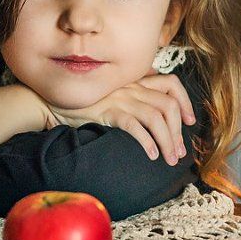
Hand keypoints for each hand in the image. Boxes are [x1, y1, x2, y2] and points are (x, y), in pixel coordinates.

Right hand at [39, 70, 196, 165]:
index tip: (189, 121)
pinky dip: (146, 141)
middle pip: (168, 106)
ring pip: (156, 117)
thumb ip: (130, 95)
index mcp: (135, 81)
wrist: (51, 100)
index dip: (185, 101)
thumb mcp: (110, 93)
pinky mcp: (107, 111)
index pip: (171, 83)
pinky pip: (134, 125)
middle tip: (178, 152)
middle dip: (178, 131)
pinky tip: (150, 154)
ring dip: (167, 140)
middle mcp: (131, 87)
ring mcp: (120, 99)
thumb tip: (151, 109)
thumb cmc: (81, 102)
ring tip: (167, 159)